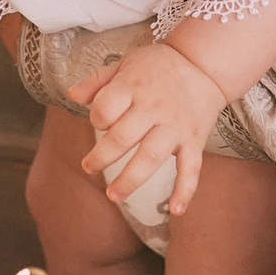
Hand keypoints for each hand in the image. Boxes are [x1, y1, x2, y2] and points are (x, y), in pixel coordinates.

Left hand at [72, 43, 227, 218]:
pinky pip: (191, 168)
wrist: (203, 63)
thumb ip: (97, 81)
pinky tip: (175, 211)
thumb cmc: (158, 65)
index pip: (105, 109)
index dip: (96, 118)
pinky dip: (185, 191)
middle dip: (101, 158)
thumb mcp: (125, 63)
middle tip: (89, 168)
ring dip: (130, 180)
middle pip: (122, 138)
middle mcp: (153, 108)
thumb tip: (71, 95)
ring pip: (150, 158)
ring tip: (113, 196)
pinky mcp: (194, 140)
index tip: (99, 122)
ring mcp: (175, 126)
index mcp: (133, 87)